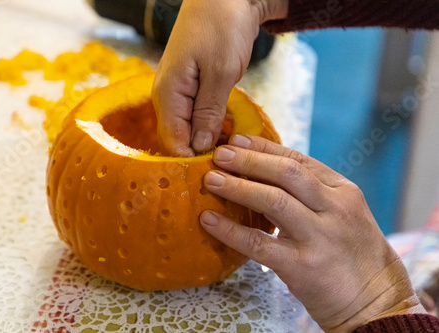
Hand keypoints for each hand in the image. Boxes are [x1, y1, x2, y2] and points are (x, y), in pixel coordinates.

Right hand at [152, 0, 287, 155]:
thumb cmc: (222, 26)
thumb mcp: (220, 72)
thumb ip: (208, 112)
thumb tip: (201, 148)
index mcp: (168, 94)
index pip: (172, 142)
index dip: (191, 161)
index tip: (216, 174)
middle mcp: (168, 96)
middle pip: (178, 138)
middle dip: (199, 155)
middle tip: (226, 168)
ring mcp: (180, 91)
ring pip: (189, 128)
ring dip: (207, 141)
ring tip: (229, 156)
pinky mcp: (194, 87)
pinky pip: (197, 115)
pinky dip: (210, 126)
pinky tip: (226, 134)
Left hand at [200, 135, 425, 331]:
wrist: (377, 303)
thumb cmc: (353, 255)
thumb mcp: (344, 215)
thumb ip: (313, 194)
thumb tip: (264, 174)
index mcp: (343, 192)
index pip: (299, 159)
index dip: (264, 148)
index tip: (237, 140)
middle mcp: (334, 209)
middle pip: (286, 173)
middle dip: (249, 160)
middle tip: (219, 154)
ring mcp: (319, 237)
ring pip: (273, 201)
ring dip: (237, 187)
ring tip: (211, 180)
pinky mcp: (302, 267)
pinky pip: (259, 243)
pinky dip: (230, 230)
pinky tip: (208, 220)